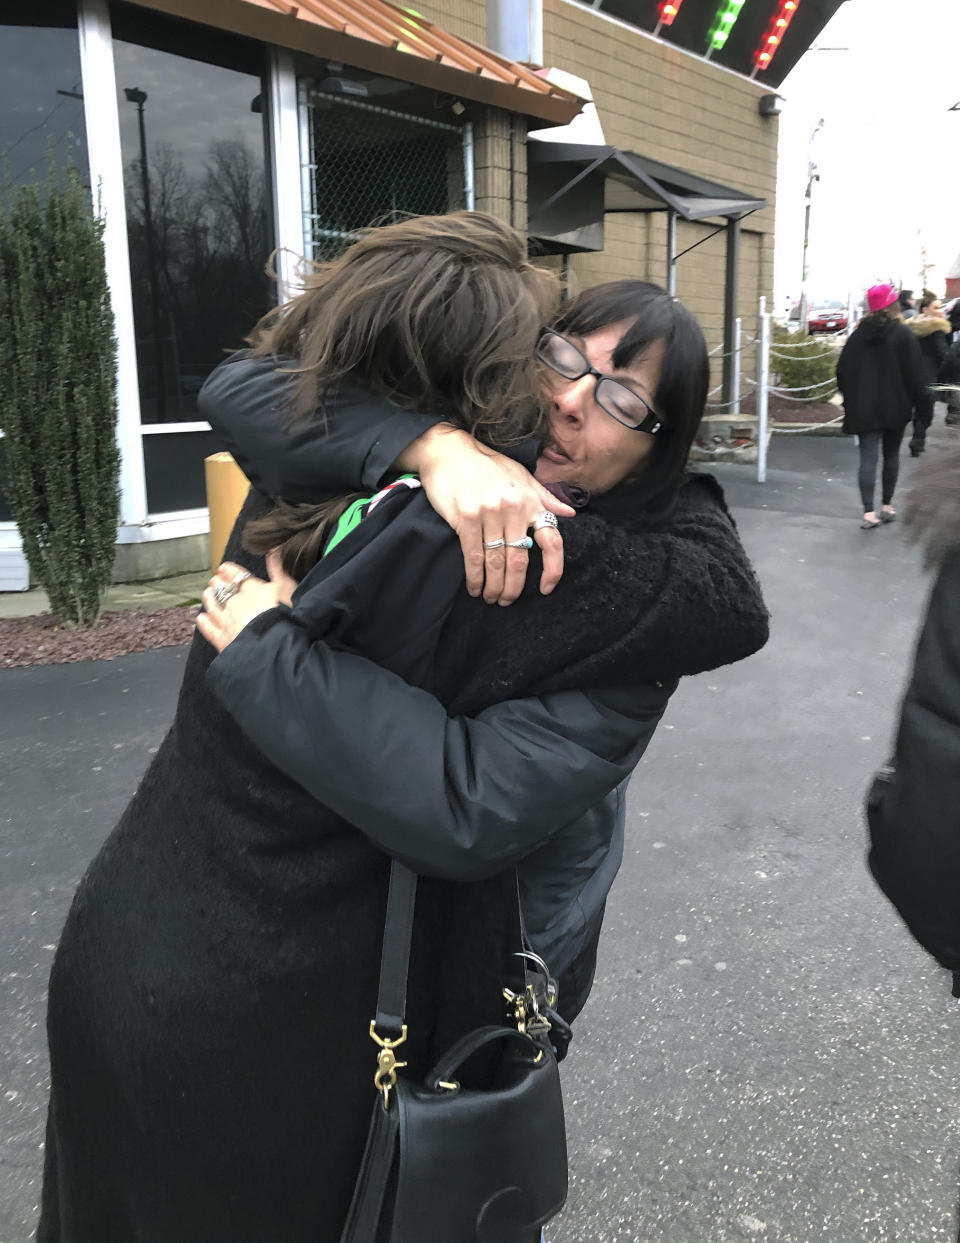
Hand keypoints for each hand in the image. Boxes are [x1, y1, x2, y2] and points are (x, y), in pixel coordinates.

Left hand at [195, 554, 297, 651]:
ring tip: (207, 593)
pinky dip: (204, 622)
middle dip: (217, 583)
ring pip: (211, 605)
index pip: (235, 574)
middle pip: (221, 588)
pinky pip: (208, 628)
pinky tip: (201, 618)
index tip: (223, 568)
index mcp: (250, 589)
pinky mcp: (222, 640)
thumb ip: (278, 567)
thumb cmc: (286, 616)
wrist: (275, 646)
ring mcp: (225, 621)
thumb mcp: (288, 587)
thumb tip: (273, 547)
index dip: (228, 570)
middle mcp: (234, 602)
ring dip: (208, 598)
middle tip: (215, 581)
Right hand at [397, 425, 573, 604]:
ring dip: (494, 587)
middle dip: (514, 587)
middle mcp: (513, 509)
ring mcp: (489, 514)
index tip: (546, 588)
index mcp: (530, 502)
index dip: (553, 569)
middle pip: (519, 561)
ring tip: (491, 598)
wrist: (449, 451)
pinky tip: (475, 589)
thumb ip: (545, 498)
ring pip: (496, 562)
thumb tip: (571, 514)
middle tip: (507, 601)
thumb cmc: (487, 465)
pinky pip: (474, 556)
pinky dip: (475, 578)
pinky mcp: (466, 518)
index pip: (551, 541)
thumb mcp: (522, 476)